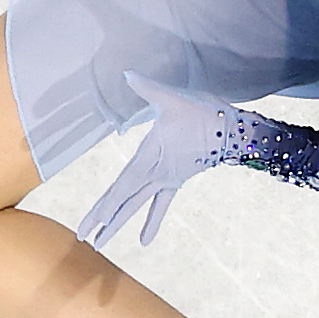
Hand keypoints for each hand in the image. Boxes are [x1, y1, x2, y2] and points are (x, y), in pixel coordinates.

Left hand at [72, 75, 262, 248]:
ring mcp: (166, 179)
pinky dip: (151, 221)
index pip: (122, 187)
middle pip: (124, 200)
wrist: (234, 129)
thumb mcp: (173, 98)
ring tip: (100, 244)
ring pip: (137, 204)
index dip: (105, 206)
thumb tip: (126, 73)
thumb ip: (148, 88)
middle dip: (103, 220)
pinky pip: (161, 204)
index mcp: (150, 157)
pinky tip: (143, 242)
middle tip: (84, 239)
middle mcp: (156, 173)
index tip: (89, 225)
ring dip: (118, 223)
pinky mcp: (176, 179)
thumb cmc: (203, 112)